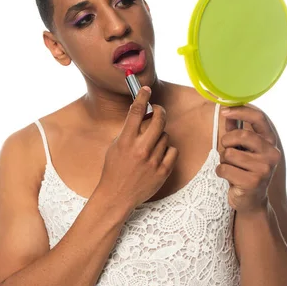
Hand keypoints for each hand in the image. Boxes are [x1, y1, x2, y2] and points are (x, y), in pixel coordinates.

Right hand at [97, 86, 178, 212]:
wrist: (117, 196)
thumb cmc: (114, 170)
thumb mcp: (115, 146)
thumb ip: (128, 131)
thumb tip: (142, 114)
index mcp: (126, 141)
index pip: (137, 111)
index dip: (142, 96)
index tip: (145, 89)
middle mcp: (141, 149)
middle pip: (158, 120)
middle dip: (159, 111)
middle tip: (157, 110)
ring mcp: (153, 161)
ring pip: (166, 136)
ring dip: (160, 135)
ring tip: (152, 142)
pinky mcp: (163, 171)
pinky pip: (172, 150)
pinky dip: (167, 149)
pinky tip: (159, 154)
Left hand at [217, 105, 281, 213]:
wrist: (251, 201)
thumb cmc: (244, 170)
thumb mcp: (243, 149)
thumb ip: (236, 130)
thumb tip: (227, 111)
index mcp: (270, 143)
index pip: (259, 119)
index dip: (240, 111)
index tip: (224, 110)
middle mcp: (271, 154)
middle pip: (241, 135)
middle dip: (227, 141)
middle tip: (228, 151)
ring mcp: (264, 169)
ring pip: (229, 153)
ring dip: (224, 161)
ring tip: (233, 169)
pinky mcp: (252, 182)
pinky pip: (223, 168)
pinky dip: (221, 172)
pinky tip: (230, 179)